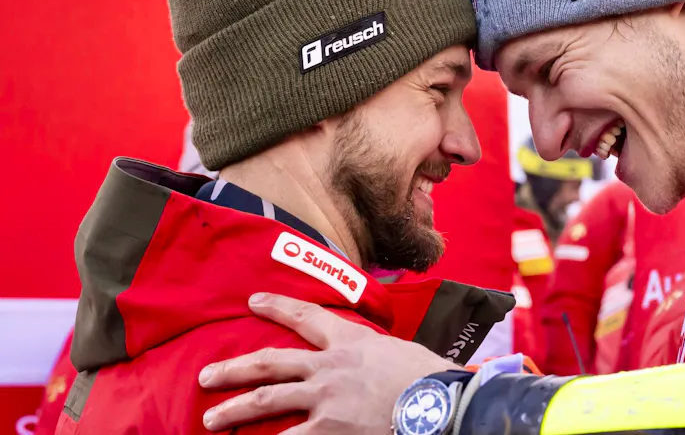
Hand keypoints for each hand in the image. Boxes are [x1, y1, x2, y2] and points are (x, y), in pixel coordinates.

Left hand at [198, 292, 456, 433]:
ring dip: (234, 409)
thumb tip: (382, 361)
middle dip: (234, 367)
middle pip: (270, 361)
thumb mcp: (403, 353)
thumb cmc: (430, 377)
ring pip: (267, 399)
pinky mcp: (327, 430)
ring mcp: (324, 399)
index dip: (277, 307)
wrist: (438, 402)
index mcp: (350, 341)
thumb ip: (380, 354)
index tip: (254, 301)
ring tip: (211, 419)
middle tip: (208, 374)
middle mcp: (329, 366)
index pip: (305, 318)